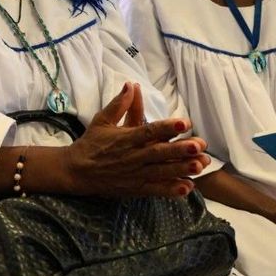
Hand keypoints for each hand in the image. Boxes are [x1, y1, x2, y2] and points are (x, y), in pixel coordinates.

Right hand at [64, 83, 208, 197]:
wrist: (76, 171)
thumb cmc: (91, 143)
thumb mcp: (102, 120)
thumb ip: (119, 104)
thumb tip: (131, 84)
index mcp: (125, 138)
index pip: (148, 131)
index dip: (167, 127)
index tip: (184, 122)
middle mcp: (132, 157)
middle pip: (158, 153)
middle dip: (179, 150)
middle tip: (199, 145)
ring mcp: (134, 174)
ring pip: (160, 172)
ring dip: (181, 169)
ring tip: (200, 166)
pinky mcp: (135, 188)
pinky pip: (155, 190)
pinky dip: (170, 190)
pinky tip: (187, 188)